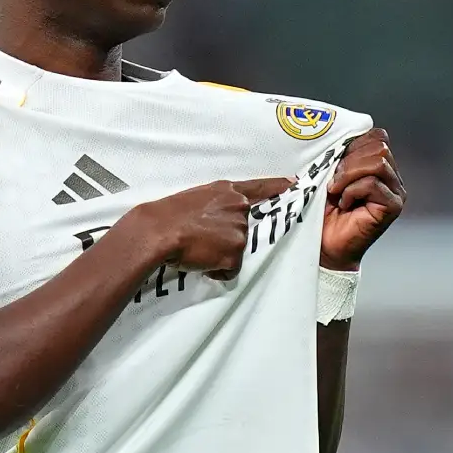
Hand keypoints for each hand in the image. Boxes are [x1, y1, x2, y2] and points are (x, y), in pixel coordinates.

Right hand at [119, 177, 295, 280]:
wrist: (158, 230)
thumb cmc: (169, 214)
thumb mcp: (196, 197)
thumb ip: (216, 203)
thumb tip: (217, 219)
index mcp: (228, 192)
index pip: (260, 187)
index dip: (278, 185)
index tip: (293, 183)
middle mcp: (239, 208)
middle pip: (243, 228)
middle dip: (227, 235)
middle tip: (203, 237)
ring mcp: (239, 231)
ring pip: (236, 249)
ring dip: (221, 253)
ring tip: (198, 248)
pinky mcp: (235, 254)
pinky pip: (229, 268)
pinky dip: (216, 268)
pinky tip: (201, 260)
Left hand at [320, 128, 405, 270]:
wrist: (324, 246)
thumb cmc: (322, 211)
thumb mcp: (326, 174)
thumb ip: (335, 155)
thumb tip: (329, 133)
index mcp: (377, 164)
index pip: (375, 135)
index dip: (351, 144)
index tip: (332, 164)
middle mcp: (391, 175)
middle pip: (378, 145)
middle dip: (348, 161)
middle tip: (333, 182)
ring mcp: (396, 191)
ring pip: (377, 162)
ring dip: (349, 175)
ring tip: (336, 192)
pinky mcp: (393, 206)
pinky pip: (373, 184)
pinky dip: (352, 191)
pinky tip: (344, 204)